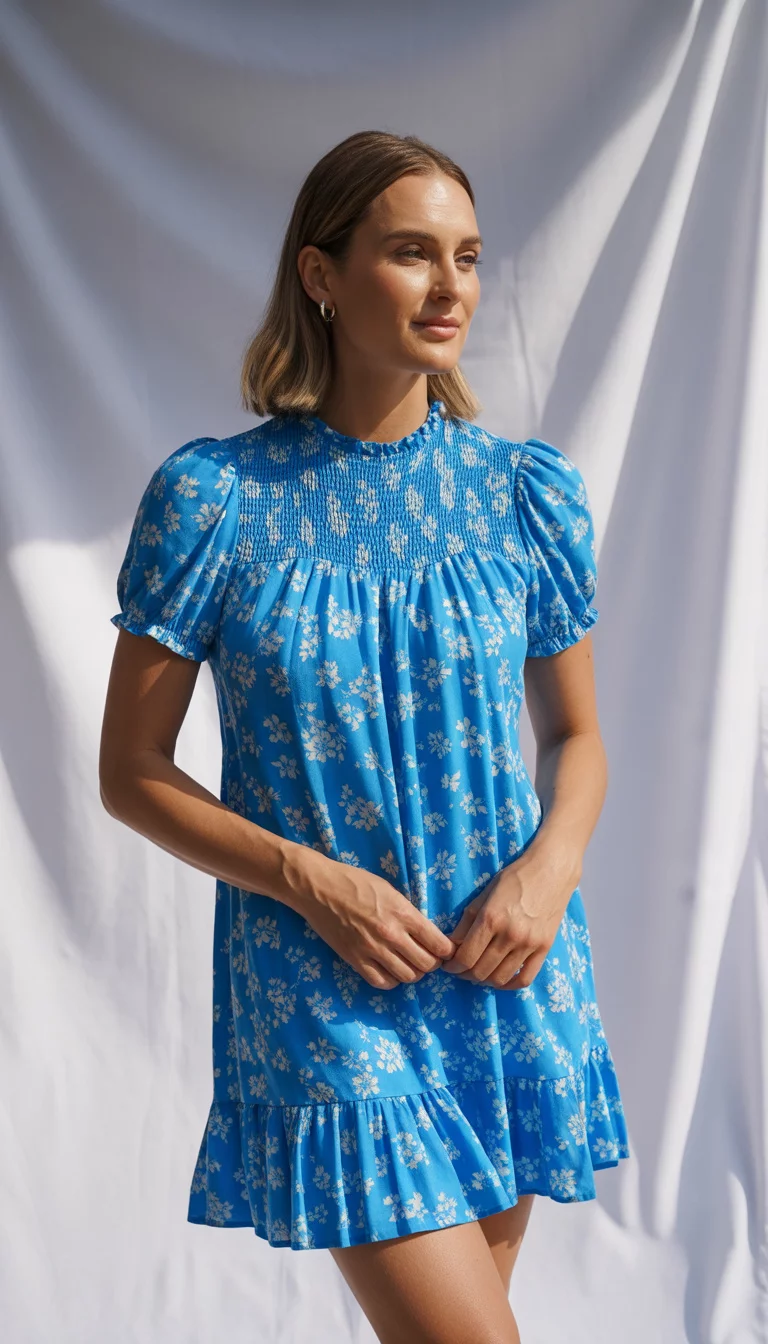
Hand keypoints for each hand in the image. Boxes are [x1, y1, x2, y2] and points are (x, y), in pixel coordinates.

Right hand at [293, 853, 457, 989]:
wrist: (319, 888)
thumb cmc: (355, 882)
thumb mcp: (390, 890)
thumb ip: (408, 913)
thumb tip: (425, 933)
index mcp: (403, 913)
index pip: (439, 944)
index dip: (446, 950)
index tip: (444, 950)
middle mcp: (391, 935)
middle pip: (427, 964)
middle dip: (432, 963)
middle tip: (427, 958)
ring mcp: (372, 950)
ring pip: (407, 976)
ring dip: (412, 972)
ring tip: (408, 964)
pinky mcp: (355, 960)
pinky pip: (381, 982)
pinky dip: (391, 981)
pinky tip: (390, 970)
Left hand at [440, 856, 577, 988]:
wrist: (551, 871)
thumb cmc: (514, 878)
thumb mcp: (484, 895)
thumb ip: (466, 923)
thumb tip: (451, 947)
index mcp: (491, 919)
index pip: (465, 957)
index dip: (453, 967)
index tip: (449, 965)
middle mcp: (510, 935)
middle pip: (480, 971)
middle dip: (464, 974)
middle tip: (460, 970)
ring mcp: (529, 944)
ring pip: (500, 979)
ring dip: (484, 981)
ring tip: (477, 973)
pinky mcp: (544, 949)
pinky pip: (525, 979)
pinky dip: (509, 985)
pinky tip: (500, 979)